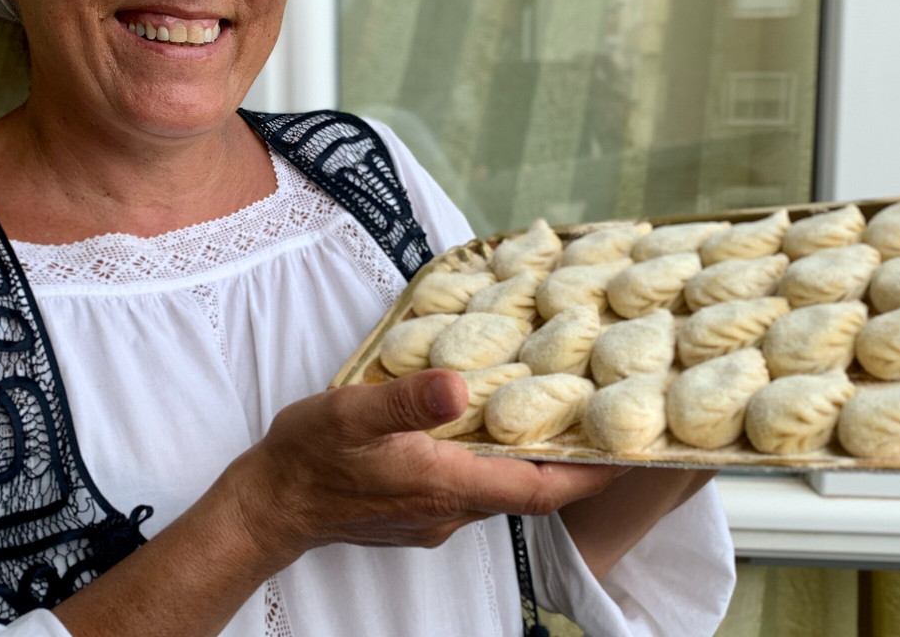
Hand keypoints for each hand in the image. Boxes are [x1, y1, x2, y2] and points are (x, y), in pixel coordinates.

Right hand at [233, 369, 623, 558]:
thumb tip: (458, 385)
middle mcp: (450, 508)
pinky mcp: (418, 510)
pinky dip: (493, 461)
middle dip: (569, 461)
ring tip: (550, 411)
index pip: (539, 491)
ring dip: (530, 459)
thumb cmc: (307, 458)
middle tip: (599, 417)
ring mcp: (434, 514)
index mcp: (445, 484)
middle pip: (529, 492)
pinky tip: (484, 428)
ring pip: (500, 489)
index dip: (590, 473)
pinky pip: (472, 487)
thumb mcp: (350, 413)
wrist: (269, 506)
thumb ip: (406, 400)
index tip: (629, 450)